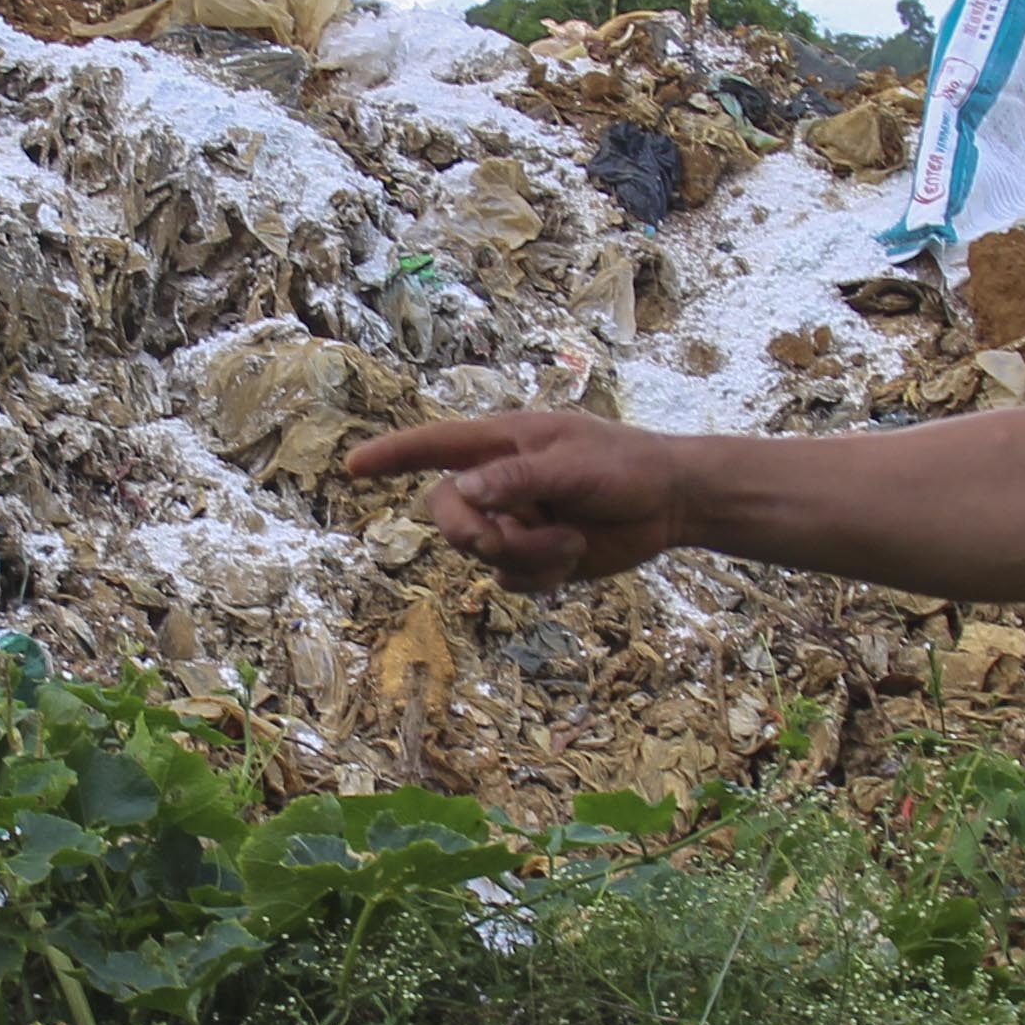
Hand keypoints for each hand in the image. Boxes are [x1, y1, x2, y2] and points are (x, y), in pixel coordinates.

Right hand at [341, 409, 692, 590]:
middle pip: (446, 514)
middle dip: (471, 533)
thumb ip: (518, 478)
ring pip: (480, 553)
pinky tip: (572, 557)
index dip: (393, 455)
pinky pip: (510, 579)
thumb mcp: (574, 465)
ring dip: (524, 555)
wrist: (670, 505)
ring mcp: (514, 522)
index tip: (354, 467)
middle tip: (505, 540)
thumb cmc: (626, 468)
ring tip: (569, 541)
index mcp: (504, 444)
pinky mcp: (533, 558)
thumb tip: (463, 492)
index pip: (436, 447)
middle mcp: (500, 484)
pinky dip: (539, 576)